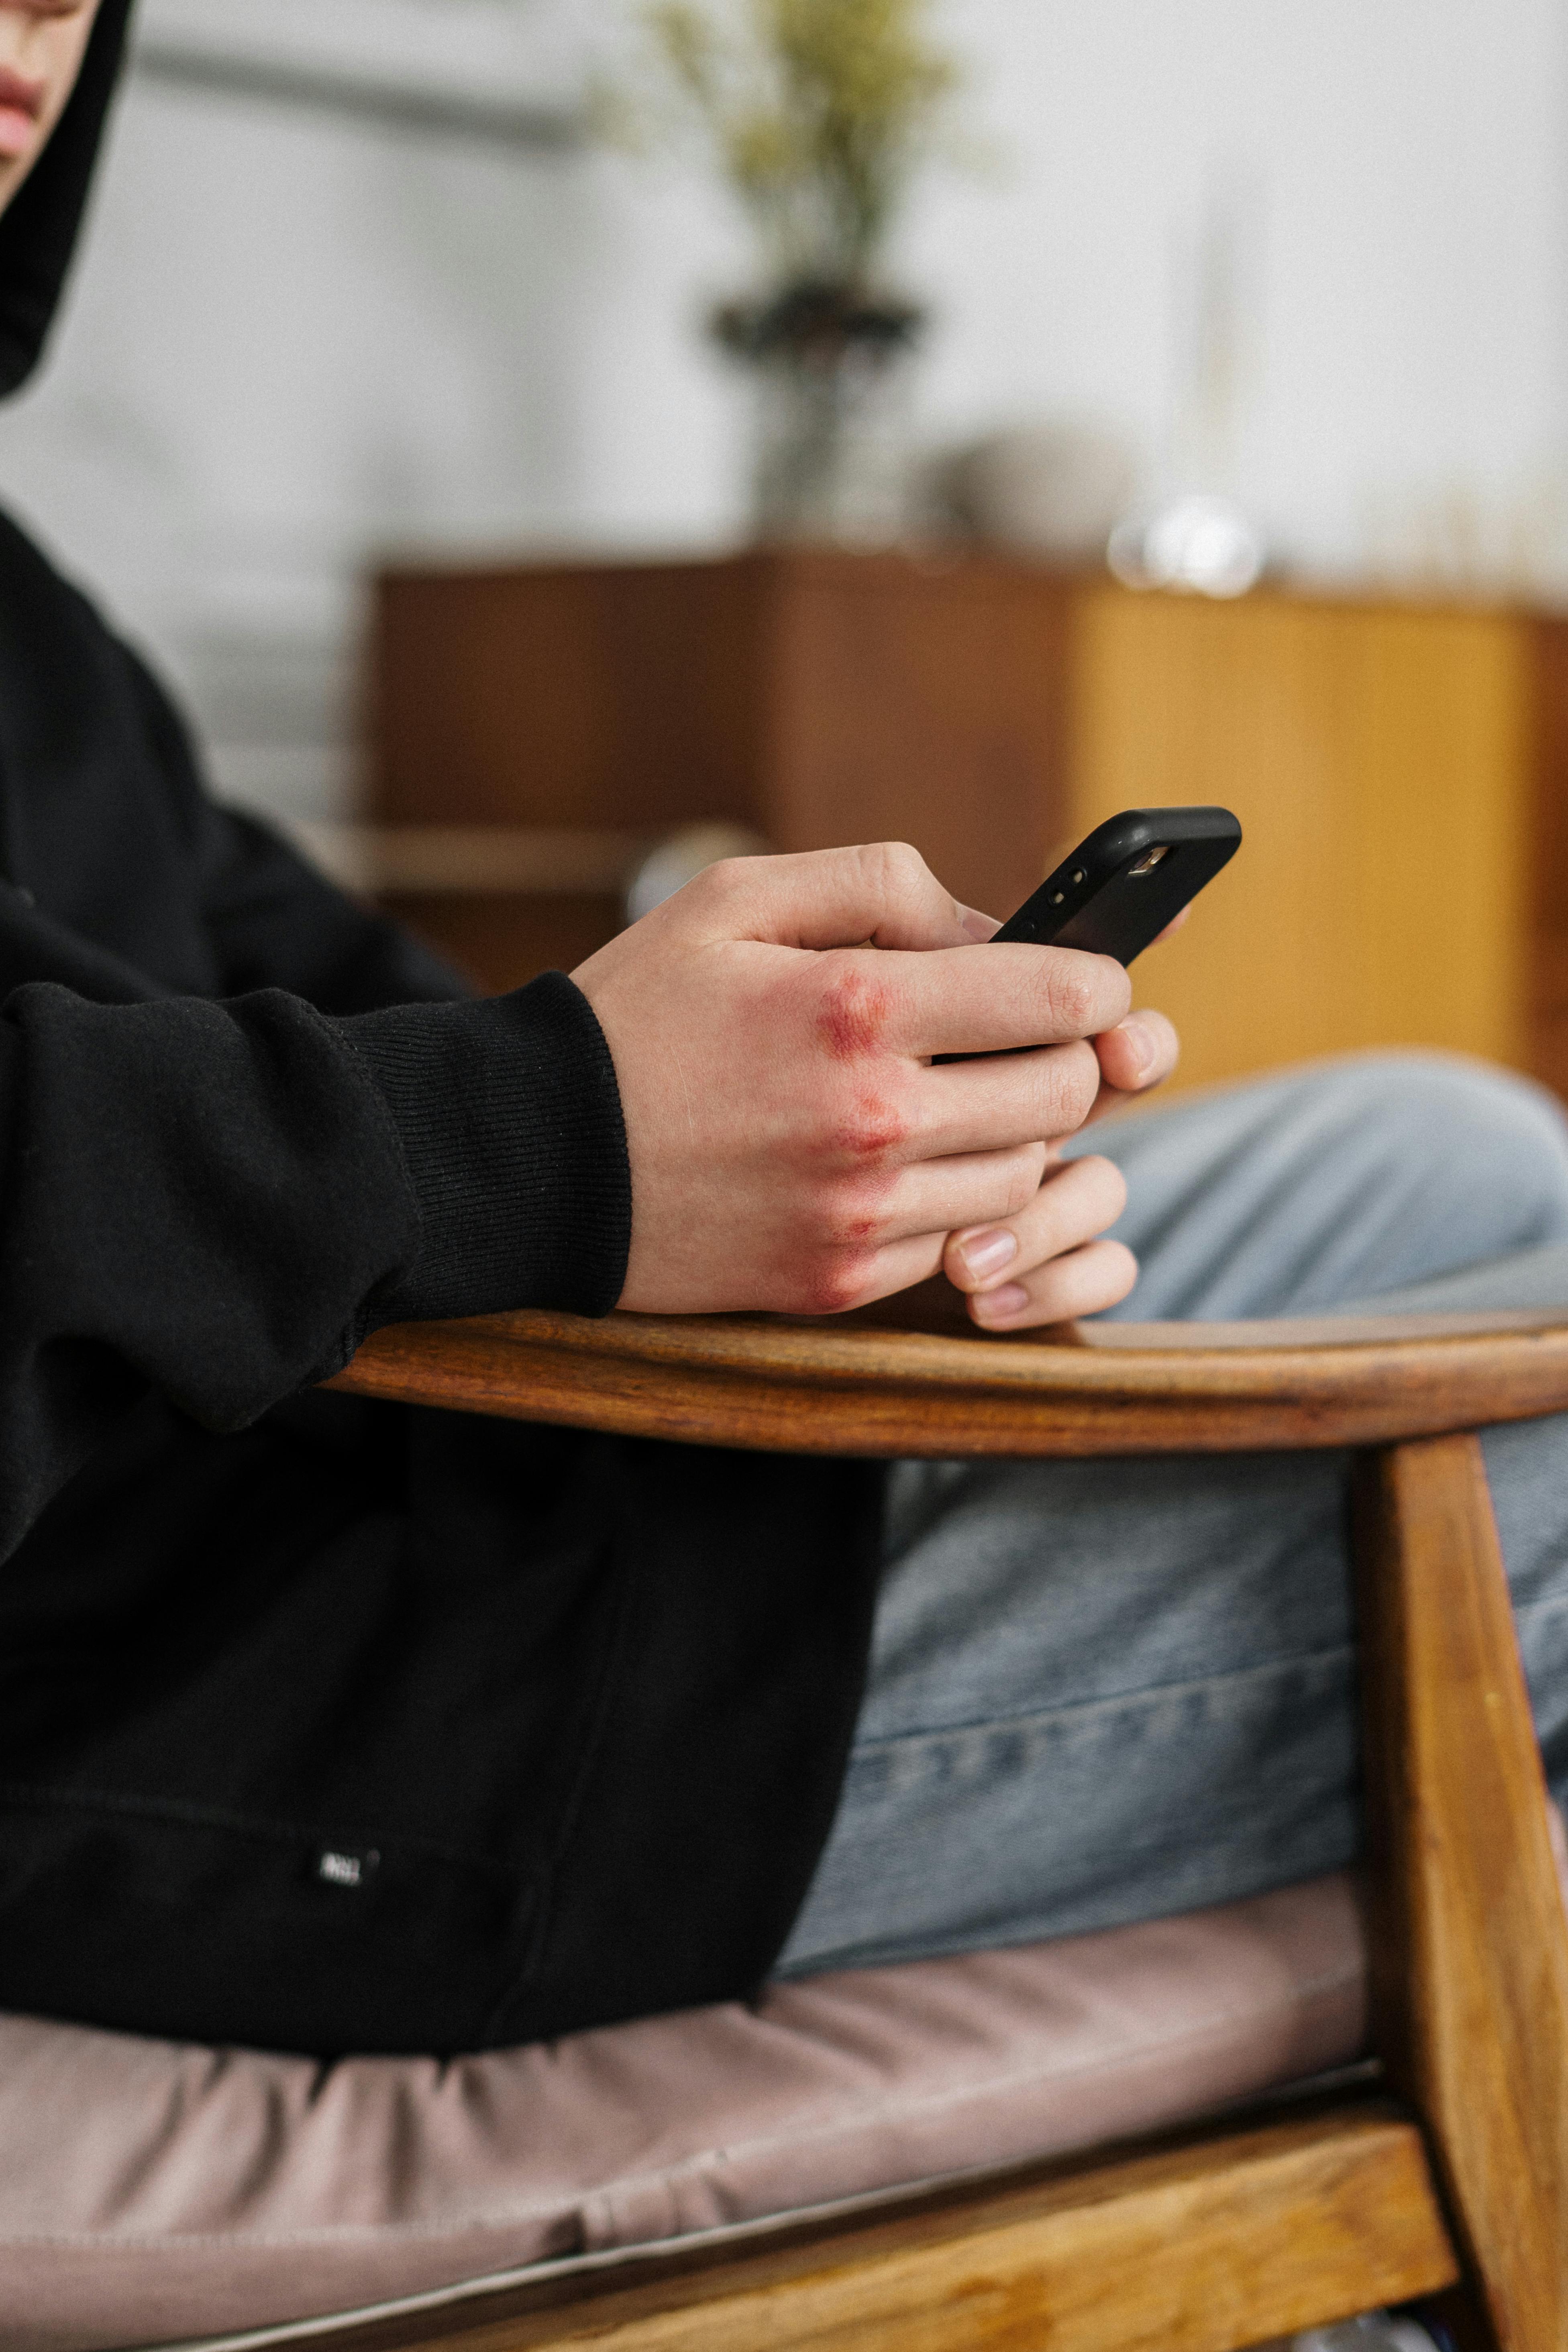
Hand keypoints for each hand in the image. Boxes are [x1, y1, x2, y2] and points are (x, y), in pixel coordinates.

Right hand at [572, 842, 1156, 1316]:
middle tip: (1018, 1039)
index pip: (1059, 998)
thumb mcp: (737, 901)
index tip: (1083, 979)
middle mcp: (874, 1119)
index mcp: (856, 1007)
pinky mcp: (838, 1281)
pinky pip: (957, 1245)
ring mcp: (860, 1214)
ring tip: (950, 1100)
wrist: (532, 1158)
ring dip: (1013, 1136)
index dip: (1097, 982)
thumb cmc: (635, 1016)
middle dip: (1064, 1057)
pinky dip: (954, 1205)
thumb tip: (991, 926)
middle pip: (1064, 1094)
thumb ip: (880, 885)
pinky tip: (899, 1165)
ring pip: (1023, 1178)